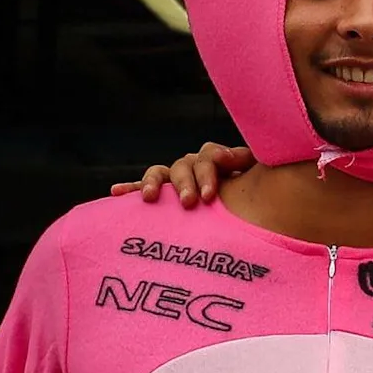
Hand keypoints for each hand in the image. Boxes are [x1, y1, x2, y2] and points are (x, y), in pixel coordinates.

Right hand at [111, 142, 253, 206]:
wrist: (247, 217)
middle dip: (186, 182)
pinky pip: (142, 190)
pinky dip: (129, 189)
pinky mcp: (162, 198)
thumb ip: (251, 166)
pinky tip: (116, 192)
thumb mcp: (256, 181)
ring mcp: (176, 182)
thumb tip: (245, 156)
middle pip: (184, 165)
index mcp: (217, 163)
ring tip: (150, 197)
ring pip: (161, 174)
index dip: (212, 163)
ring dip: (154, 183)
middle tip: (191, 202)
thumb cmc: (253, 201)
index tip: (217, 180)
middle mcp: (194, 169)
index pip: (209, 155)